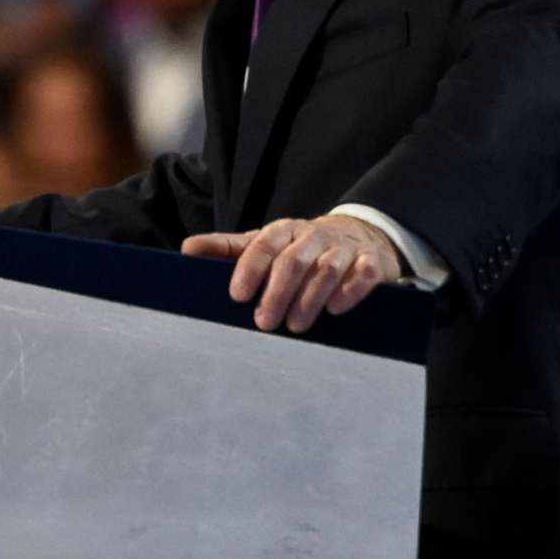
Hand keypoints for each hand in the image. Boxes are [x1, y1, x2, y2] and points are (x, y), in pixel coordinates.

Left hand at [182, 215, 405, 332]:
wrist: (358, 235)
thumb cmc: (299, 248)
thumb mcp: (264, 244)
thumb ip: (228, 249)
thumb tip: (188, 249)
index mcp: (284, 231)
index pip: (264, 244)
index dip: (250, 268)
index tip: (237, 295)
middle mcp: (314, 236)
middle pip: (294, 260)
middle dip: (277, 293)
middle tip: (264, 323)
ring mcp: (344, 249)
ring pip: (327, 269)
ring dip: (310, 298)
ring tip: (296, 326)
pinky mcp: (371, 263)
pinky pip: (364, 273)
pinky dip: (352, 289)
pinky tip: (337, 308)